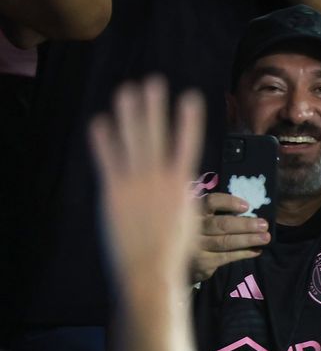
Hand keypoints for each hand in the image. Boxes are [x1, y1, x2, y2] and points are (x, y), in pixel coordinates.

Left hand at [87, 78, 204, 293]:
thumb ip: (180, 194)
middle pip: (157, 134)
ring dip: (129, 114)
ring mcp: (136, 182)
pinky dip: (104, 139)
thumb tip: (178, 182)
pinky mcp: (115, 191)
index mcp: (183, 184)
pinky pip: (108, 158)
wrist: (150, 267)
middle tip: (153, 83)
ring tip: (126, 91)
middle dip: (154, 107)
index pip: (187, 142)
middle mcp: (160, 177)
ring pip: (132, 140)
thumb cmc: (173, 250)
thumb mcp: (187, 218)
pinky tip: (100, 122)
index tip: (189, 97)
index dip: (188, 119)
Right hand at [190, 191, 269, 282]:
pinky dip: (243, 253)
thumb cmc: (197, 232)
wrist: (177, 259)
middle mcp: (191, 227)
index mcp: (193, 210)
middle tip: (264, 225)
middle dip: (245, 225)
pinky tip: (256, 250)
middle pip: (221, 224)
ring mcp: (195, 246)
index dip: (230, 202)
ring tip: (265, 237)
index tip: (247, 206)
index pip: (211, 202)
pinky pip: (226, 256)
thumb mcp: (201, 217)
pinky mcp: (201, 262)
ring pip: (225, 241)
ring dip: (248, 239)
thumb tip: (248, 210)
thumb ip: (217, 212)